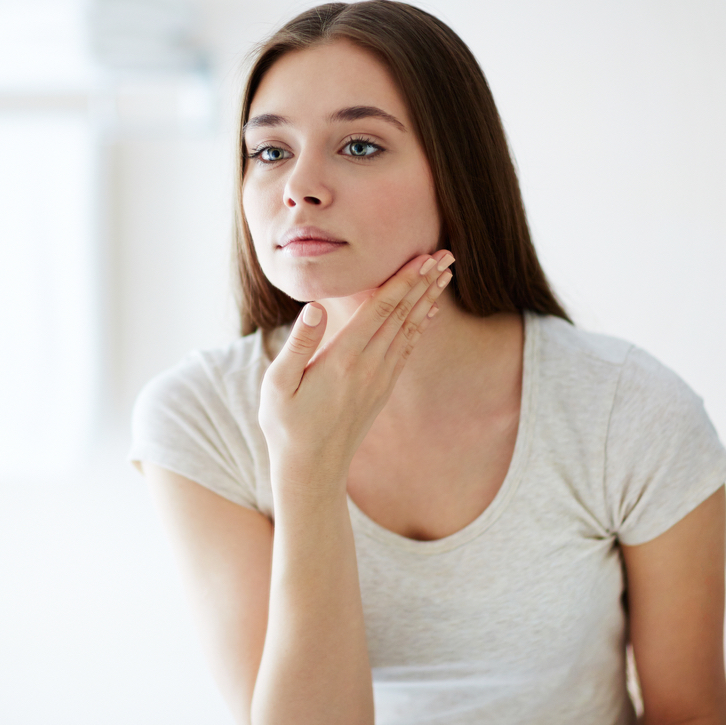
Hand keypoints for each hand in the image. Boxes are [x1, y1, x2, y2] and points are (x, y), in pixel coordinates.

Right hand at [258, 251, 452, 493]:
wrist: (312, 470)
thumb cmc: (286, 425)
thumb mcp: (278, 385)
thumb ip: (298, 344)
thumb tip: (313, 307)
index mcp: (343, 360)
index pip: (379, 311)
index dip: (402, 281)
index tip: (423, 257)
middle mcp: (368, 367)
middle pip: (402, 315)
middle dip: (424, 282)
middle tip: (447, 254)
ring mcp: (379, 379)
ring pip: (409, 330)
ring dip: (427, 299)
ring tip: (445, 275)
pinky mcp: (381, 389)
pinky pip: (406, 349)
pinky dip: (420, 325)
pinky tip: (428, 311)